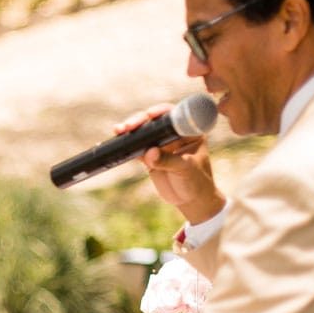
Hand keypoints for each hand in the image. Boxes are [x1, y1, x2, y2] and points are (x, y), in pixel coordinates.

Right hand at [113, 104, 223, 224]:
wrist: (190, 200)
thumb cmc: (196, 182)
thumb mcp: (186, 169)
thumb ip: (169, 160)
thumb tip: (149, 152)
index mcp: (190, 132)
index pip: (175, 116)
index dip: (161, 112)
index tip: (150, 115)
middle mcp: (174, 134)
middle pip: (155, 122)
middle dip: (141, 121)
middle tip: (129, 126)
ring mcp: (161, 144)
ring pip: (143, 133)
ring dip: (130, 131)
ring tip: (119, 130)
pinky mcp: (149, 156)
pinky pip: (136, 147)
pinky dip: (127, 145)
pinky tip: (117, 142)